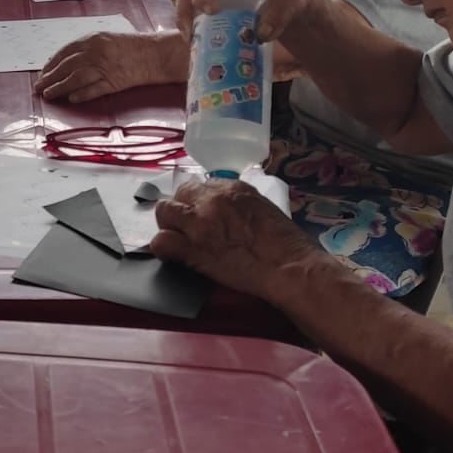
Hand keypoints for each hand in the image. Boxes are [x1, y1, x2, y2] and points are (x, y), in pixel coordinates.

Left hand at [34, 31, 183, 102]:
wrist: (156, 54)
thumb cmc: (132, 46)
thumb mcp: (105, 39)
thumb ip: (85, 48)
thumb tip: (64, 62)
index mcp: (93, 39)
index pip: (64, 53)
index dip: (51, 65)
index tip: (43, 73)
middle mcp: (96, 52)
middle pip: (66, 67)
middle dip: (50, 78)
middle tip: (39, 87)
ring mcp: (105, 67)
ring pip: (76, 79)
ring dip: (60, 88)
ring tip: (49, 95)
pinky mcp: (115, 82)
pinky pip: (94, 90)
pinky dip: (81, 95)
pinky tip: (71, 99)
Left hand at [150, 177, 324, 299]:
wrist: (289, 267)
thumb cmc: (286, 241)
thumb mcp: (262, 207)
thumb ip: (236, 203)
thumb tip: (222, 207)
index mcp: (232, 188)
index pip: (199, 185)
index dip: (196, 200)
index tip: (200, 212)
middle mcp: (212, 200)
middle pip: (179, 195)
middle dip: (181, 209)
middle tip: (187, 225)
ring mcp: (201, 224)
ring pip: (165, 212)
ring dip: (168, 224)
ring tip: (177, 236)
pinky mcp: (194, 249)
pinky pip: (162, 242)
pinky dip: (163, 248)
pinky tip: (172, 253)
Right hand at [176, 0, 320, 43]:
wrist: (297, 4)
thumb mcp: (296, 0)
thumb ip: (282, 12)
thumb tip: (260, 33)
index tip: (206, 12)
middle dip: (185, 10)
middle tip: (190, 35)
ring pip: (190, 1)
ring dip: (186, 21)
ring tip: (191, 43)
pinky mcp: (218, 5)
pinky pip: (197, 13)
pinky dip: (194, 27)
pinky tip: (198, 44)